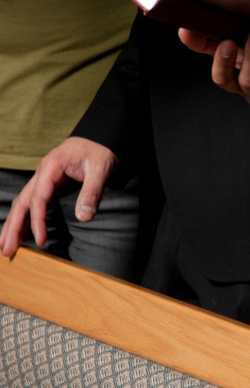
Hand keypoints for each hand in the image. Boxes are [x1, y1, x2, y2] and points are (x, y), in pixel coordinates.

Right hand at [0, 137, 115, 257]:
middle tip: (7, 251)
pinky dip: (25, 219)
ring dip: (14, 225)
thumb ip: (92, 191)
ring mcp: (43, 179)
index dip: (37, 220)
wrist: (101, 137)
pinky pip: (33, 204)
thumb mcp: (101, 168)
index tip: (40, 240)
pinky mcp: (49, 185)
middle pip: (22, 202)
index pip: (39, 198)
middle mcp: (42, 173)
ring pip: (23, 204)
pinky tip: (21, 234)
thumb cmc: (101, 151)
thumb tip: (84, 217)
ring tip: (7, 247)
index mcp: (51, 167)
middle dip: (13, 227)